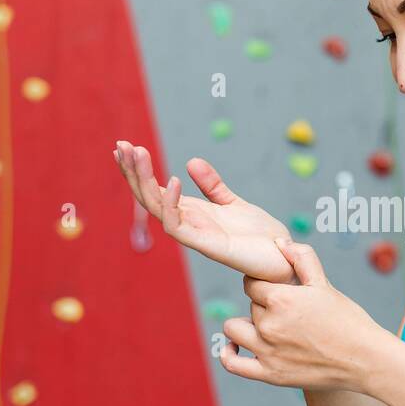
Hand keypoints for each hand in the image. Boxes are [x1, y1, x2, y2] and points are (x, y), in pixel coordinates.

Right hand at [112, 141, 295, 281]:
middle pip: (149, 197)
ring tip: (138, 154)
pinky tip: (173, 180)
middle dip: (133, 172)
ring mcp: (195, 235)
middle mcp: (188, 224)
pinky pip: (178, 226)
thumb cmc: (259, 236)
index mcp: (192, 213)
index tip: (126, 147)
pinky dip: (172, 204)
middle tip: (121, 146)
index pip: (155, 190)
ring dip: (144, 181)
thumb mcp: (234, 203)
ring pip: (156, 208)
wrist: (283, 259)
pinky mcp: (207, 246)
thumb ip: (213, 186)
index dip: (139, 171)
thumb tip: (191, 162)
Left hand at [219, 239, 384, 391]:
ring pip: (235, 329)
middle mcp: (269, 325)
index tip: (276, 291)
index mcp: (281, 299)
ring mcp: (267, 351)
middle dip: (264, 306)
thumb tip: (279, 243)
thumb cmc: (348, 320)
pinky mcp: (269, 373)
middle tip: (288, 313)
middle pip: (250, 306)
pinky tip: (235, 347)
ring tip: (265, 327)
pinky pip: (233, 363)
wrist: (364, 360)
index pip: (252, 284)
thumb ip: (302, 258)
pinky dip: (229, 353)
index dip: (264, 285)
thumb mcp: (325, 284)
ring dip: (246, 325)